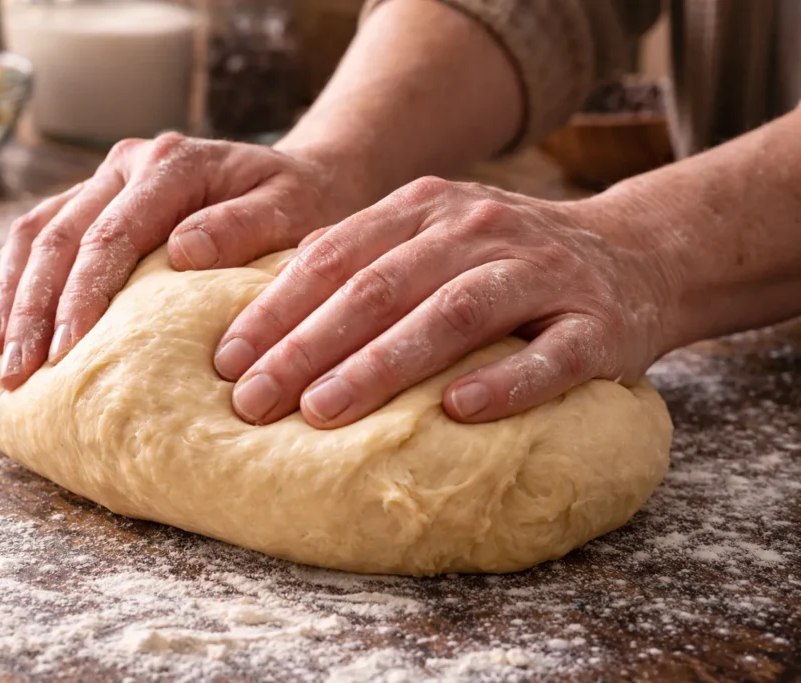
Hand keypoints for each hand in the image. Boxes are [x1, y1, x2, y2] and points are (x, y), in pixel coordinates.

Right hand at [0, 133, 368, 389]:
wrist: (299, 178)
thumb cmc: (300, 205)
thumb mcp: (290, 213)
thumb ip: (241, 228)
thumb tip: (181, 252)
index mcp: (171, 165)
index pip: (110, 236)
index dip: (80, 297)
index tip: (64, 355)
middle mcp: (128, 163)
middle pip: (60, 236)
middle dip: (33, 308)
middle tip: (17, 372)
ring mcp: (108, 176)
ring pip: (38, 231)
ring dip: (11, 294)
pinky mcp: (99, 196)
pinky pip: (41, 229)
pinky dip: (11, 269)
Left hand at [214, 176, 676, 426]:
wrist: (635, 252)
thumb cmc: (507, 262)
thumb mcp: (433, 237)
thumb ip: (365, 259)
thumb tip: (269, 307)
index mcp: (426, 209)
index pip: (335, 255)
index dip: (275, 307)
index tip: (226, 359)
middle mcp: (479, 230)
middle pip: (380, 286)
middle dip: (306, 345)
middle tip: (252, 400)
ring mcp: (541, 274)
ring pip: (453, 314)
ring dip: (382, 365)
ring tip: (323, 411)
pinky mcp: (598, 325)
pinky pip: (551, 356)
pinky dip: (504, 382)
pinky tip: (457, 412)